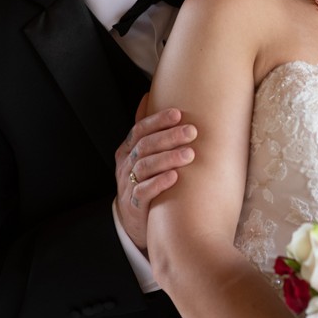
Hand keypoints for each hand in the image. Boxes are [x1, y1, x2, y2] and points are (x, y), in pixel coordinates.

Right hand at [115, 103, 196, 250]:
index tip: (178, 114)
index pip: (139, 130)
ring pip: (145, 167)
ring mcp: (128, 185)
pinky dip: (159, 183)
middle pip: (144, 146)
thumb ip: (145, 128)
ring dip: (167, 158)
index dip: (157, 121)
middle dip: (168, 137)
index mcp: (127, 150)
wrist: (134, 221)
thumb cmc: (143, 180)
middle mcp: (125, 165)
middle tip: (192, 132)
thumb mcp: (141, 154)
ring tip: (189, 154)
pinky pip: (144, 192)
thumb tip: (148, 95)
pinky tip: (174, 177)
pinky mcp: (134, 205)